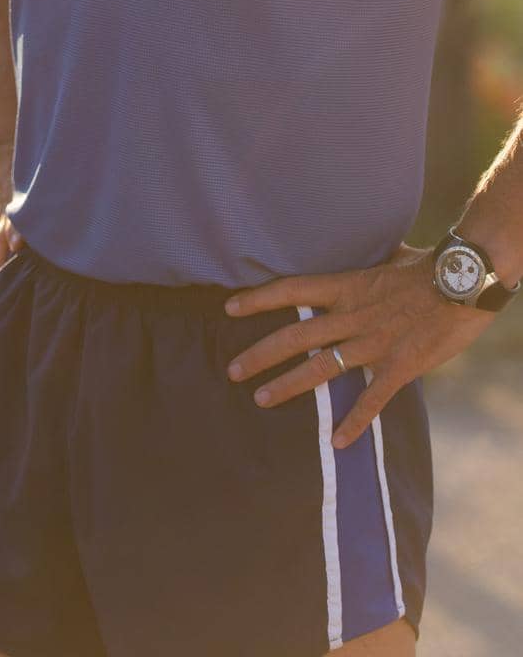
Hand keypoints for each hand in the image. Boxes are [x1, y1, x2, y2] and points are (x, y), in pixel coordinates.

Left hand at [221, 242, 495, 447]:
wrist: (463, 282)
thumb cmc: (427, 266)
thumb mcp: (387, 257)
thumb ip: (367, 263)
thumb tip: (361, 250)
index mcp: (347, 286)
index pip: (291, 290)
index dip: (257, 299)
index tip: (229, 308)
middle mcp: (352, 315)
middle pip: (295, 335)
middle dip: (260, 354)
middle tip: (233, 370)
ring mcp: (373, 343)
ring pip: (321, 368)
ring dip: (289, 386)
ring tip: (261, 399)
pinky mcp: (399, 366)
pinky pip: (371, 399)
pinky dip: (354, 422)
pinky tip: (337, 441)